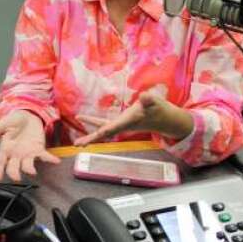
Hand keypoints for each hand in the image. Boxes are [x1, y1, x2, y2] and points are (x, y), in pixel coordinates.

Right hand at [0, 110, 59, 181]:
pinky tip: (55, 160)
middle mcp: (15, 155)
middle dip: (13, 173)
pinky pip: (44, 156)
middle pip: (13, 167)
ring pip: (27, 165)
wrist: (29, 115)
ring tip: (32, 170)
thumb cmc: (14, 120)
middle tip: (15, 177)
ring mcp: (27, 154)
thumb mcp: (3, 123)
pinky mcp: (39, 150)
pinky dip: (50, 159)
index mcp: (5, 149)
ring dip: (30, 169)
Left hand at [73, 93, 193, 145]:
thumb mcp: (156, 102)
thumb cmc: (159, 110)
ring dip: (90, 136)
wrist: (165, 120)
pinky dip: (94, 124)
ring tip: (76, 143)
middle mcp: (123, 126)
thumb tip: (145, 96)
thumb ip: (150, 100)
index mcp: (130, 121)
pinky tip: (84, 120)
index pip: (115, 127)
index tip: (95, 134)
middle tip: (77, 145)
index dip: (105, 130)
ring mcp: (121, 125)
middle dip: (91, 139)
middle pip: (105, 133)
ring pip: (102, 131)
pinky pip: (104, 125)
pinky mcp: (121, 122)